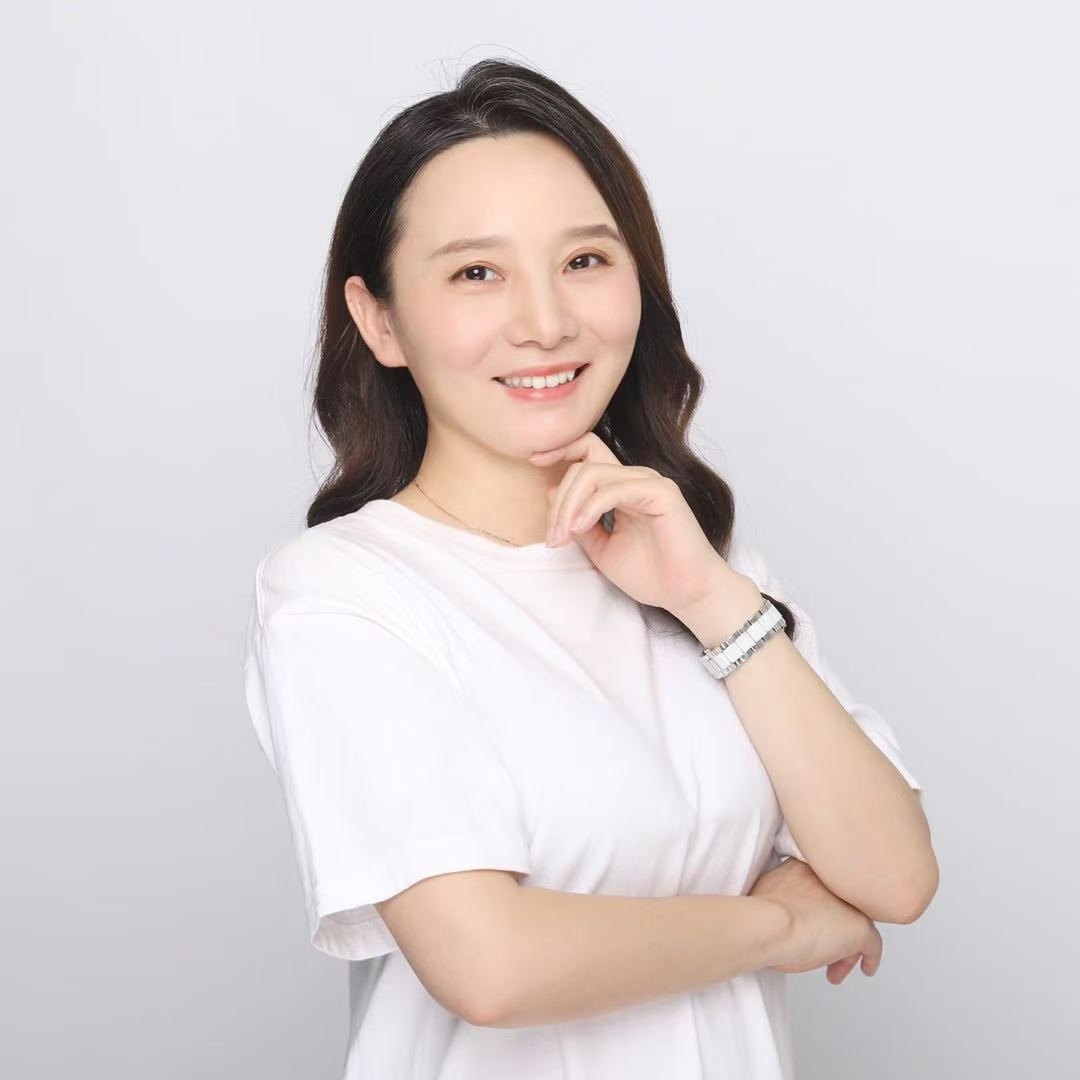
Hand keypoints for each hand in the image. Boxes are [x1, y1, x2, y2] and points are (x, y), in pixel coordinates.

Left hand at [529, 432, 750, 614]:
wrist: (685, 594)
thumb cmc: (650, 574)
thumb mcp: (600, 548)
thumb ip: (578, 521)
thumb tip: (551, 491)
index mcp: (622, 487)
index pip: (588, 451)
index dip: (560, 449)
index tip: (534, 461)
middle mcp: (635, 479)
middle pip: (582, 465)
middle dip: (558, 501)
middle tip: (552, 537)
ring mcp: (649, 482)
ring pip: (591, 473)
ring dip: (568, 506)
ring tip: (562, 536)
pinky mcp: (662, 492)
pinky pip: (613, 489)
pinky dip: (589, 508)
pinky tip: (579, 528)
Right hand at [748, 857, 882, 983]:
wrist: (767, 924)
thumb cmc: (759, 913)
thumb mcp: (767, 891)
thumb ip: (780, 893)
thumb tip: (779, 909)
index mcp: (807, 866)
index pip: (822, 888)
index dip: (818, 910)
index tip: (810, 925)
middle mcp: (832, 879)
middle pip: (840, 905)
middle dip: (833, 928)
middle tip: (822, 948)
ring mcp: (848, 902)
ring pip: (855, 924)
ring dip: (845, 947)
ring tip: (834, 967)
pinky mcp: (860, 927)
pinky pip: (873, 944)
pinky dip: (869, 958)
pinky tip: (865, 968)